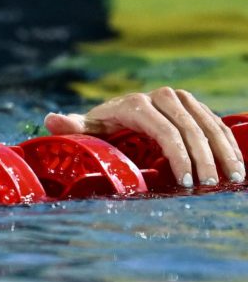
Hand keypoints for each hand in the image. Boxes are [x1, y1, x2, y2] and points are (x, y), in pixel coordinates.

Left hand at [44, 87, 244, 187]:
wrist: (114, 115)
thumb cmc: (99, 129)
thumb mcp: (86, 131)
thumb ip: (73, 128)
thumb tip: (52, 120)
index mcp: (135, 104)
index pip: (166, 132)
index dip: (180, 158)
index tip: (187, 183)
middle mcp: (160, 96)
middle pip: (190, 130)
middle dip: (204, 159)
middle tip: (212, 185)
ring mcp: (178, 98)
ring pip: (207, 124)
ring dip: (223, 151)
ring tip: (232, 178)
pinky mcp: (191, 104)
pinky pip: (214, 122)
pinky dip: (226, 143)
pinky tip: (236, 164)